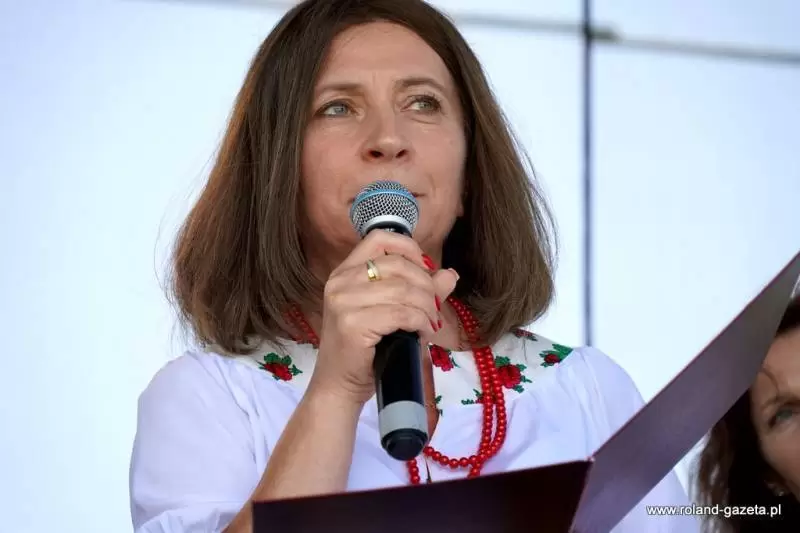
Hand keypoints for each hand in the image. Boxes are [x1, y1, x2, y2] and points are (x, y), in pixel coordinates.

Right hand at [308, 230, 458, 406]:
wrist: (339, 387)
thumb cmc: (366, 351)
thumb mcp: (394, 314)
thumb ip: (422, 291)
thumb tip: (450, 274)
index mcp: (345, 272)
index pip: (379, 239)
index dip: (409, 248)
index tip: (427, 269)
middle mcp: (340, 281)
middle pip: (398, 265)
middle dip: (427, 286)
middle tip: (435, 309)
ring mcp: (343, 301)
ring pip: (403, 290)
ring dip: (427, 308)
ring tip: (430, 324)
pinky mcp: (352, 323)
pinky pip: (401, 313)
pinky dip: (420, 322)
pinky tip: (422, 332)